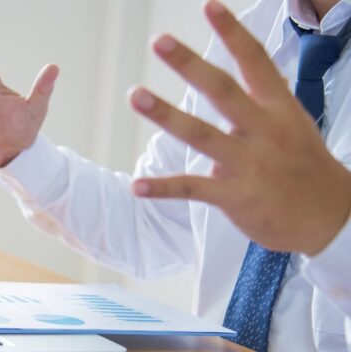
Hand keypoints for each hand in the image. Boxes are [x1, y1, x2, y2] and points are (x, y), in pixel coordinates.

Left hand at [129, 0, 350, 255]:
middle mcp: (262, 130)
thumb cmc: (306, 167)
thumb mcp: (295, 124)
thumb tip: (253, 76)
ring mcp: (247, 163)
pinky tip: (135, 187)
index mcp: (279, 108)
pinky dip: (162, 188)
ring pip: (200, 134)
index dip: (232, 33)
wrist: (329, 218)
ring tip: (134, 94)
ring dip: (165, 114)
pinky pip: (191, 188)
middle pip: (221, 90)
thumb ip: (268, 100)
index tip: (209, 6)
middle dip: (189, 64)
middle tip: (158, 41)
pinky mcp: (234, 196)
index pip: (254, 61)